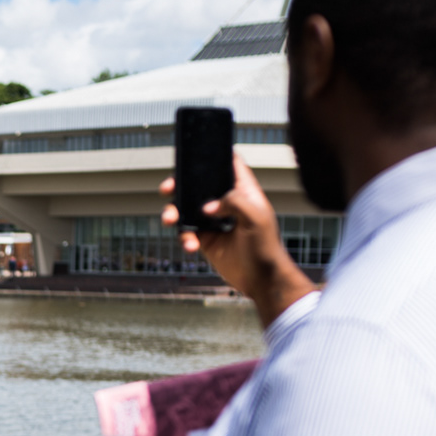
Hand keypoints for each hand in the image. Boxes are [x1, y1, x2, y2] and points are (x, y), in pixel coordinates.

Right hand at [160, 157, 314, 327]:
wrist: (262, 280)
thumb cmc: (267, 247)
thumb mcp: (256, 217)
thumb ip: (234, 202)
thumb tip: (208, 206)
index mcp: (243, 191)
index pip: (228, 165)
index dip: (213, 157)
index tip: (195, 156)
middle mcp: (226, 203)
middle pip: (198, 185)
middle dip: (180, 185)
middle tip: (168, 188)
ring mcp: (214, 221)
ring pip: (186, 209)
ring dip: (174, 213)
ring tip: (169, 220)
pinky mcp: (206, 239)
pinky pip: (186, 232)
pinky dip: (184, 237)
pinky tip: (190, 245)